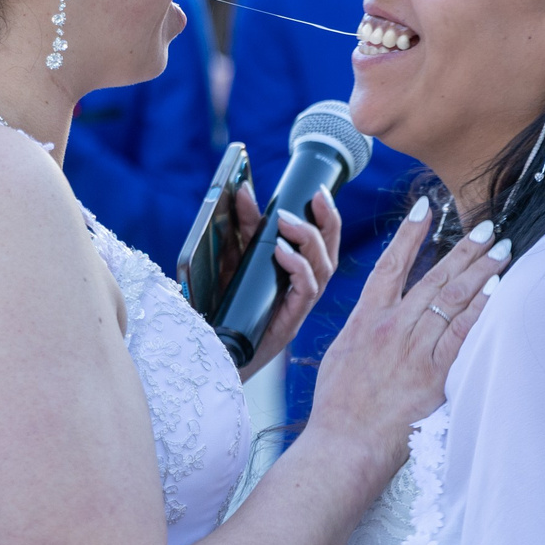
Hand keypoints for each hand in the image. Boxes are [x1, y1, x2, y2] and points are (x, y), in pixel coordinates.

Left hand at [240, 188, 340, 379]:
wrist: (214, 354)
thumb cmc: (226, 308)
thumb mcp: (234, 259)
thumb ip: (243, 228)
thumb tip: (242, 190)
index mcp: (297, 276)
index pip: (323, 244)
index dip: (328, 218)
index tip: (319, 191)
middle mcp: (304, 291)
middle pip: (330, 253)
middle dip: (329, 222)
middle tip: (316, 198)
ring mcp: (299, 307)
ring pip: (324, 269)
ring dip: (309, 240)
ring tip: (287, 221)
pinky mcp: (290, 322)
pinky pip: (306, 290)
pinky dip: (297, 267)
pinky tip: (281, 251)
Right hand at [305, 200, 508, 467]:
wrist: (344, 443)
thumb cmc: (337, 407)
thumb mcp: (340, 355)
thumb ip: (362, 330)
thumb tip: (375, 317)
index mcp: (365, 319)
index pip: (390, 264)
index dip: (410, 233)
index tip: (426, 208)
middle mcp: (392, 327)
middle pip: (434, 276)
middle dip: (463, 249)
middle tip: (486, 227)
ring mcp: (414, 348)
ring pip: (453, 298)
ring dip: (481, 271)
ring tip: (501, 250)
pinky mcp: (434, 373)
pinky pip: (462, 333)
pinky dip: (480, 308)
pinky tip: (496, 290)